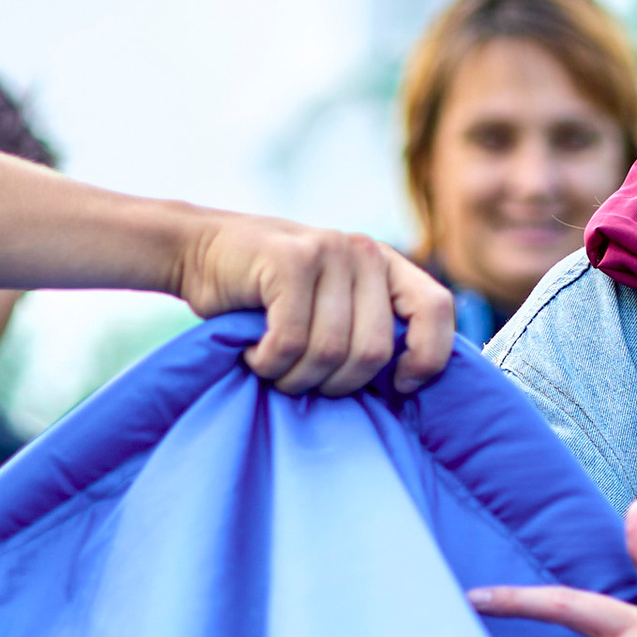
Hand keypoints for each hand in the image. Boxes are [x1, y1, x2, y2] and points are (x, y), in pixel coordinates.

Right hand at [174, 218, 454, 398]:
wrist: (199, 251)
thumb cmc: (268, 298)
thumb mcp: (332, 307)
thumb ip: (369, 328)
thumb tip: (411, 387)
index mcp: (386, 265)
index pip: (437, 309)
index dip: (427, 358)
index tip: (399, 387)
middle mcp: (364, 251)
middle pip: (374, 351)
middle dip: (336, 384)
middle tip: (303, 378)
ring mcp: (328, 250)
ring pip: (331, 352)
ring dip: (295, 378)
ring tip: (274, 365)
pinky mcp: (290, 260)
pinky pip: (292, 342)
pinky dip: (269, 362)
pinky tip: (255, 353)